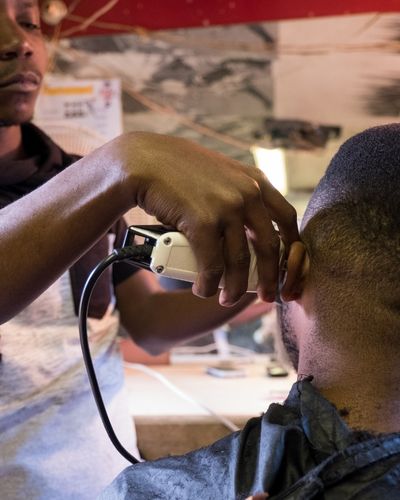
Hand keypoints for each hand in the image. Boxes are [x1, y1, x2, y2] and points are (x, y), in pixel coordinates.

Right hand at [109, 132, 298, 304]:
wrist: (145, 161)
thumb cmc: (180, 171)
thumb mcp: (223, 175)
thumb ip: (240, 196)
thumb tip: (248, 231)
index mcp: (256, 181)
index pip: (287, 218)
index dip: (291, 248)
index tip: (286, 267)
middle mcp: (248, 193)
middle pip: (269, 247)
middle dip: (270, 278)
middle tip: (267, 296)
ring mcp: (227, 207)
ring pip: (239, 262)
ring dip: (235, 288)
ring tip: (226, 298)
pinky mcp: (203, 222)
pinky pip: (212, 265)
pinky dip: (208, 284)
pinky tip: (203, 289)